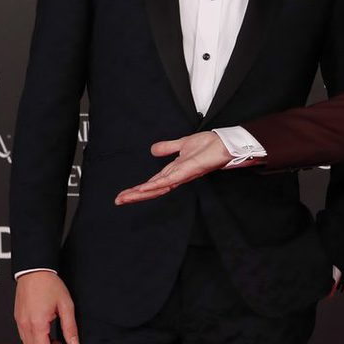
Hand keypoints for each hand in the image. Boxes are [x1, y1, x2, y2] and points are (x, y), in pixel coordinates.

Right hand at [14, 272, 78, 343]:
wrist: (34, 271)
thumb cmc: (49, 285)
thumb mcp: (66, 306)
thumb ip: (70, 327)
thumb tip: (73, 343)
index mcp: (37, 323)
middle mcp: (25, 324)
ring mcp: (19, 320)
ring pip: (27, 343)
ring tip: (52, 336)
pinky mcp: (17, 316)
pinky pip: (23, 334)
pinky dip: (33, 337)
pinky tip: (43, 329)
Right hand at [114, 131, 230, 203]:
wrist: (226, 143)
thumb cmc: (210, 145)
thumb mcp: (182, 144)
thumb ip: (167, 148)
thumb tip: (152, 150)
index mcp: (175, 171)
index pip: (153, 183)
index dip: (138, 189)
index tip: (123, 195)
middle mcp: (178, 177)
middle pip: (153, 189)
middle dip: (135, 195)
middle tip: (118, 200)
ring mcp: (183, 175)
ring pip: (159, 188)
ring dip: (141, 193)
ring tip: (126, 197)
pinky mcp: (189, 171)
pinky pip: (170, 180)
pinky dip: (156, 185)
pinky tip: (144, 188)